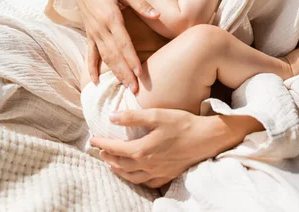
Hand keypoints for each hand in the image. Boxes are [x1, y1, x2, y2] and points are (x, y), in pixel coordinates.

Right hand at [74, 0, 159, 89]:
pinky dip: (92, 68)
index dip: (131, 59)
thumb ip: (141, 4)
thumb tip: (157, 15)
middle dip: (125, 73)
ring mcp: (94, 33)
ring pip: (105, 57)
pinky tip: (95, 81)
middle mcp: (101, 28)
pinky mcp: (89, 35)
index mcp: (111, 18)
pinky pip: (90, 54)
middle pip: (114, 55)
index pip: (123, 43)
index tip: (139, 73)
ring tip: (124, 86)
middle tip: (134, 89)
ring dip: (114, 73)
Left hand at [90, 108, 262, 187]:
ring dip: (118, 170)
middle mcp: (147, 164)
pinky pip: (146, 182)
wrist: (206, 139)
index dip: (102, 143)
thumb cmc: (182, 124)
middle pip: (121, 164)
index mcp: (142, 149)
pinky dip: (135, 179)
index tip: (92, 139)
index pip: (115, 148)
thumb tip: (112, 116)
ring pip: (131, 176)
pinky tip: (135, 174)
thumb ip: (132, 117)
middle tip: (100, 150)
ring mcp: (158, 172)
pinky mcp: (167, 175)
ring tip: (112, 163)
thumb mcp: (156, 115)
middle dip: (108, 157)